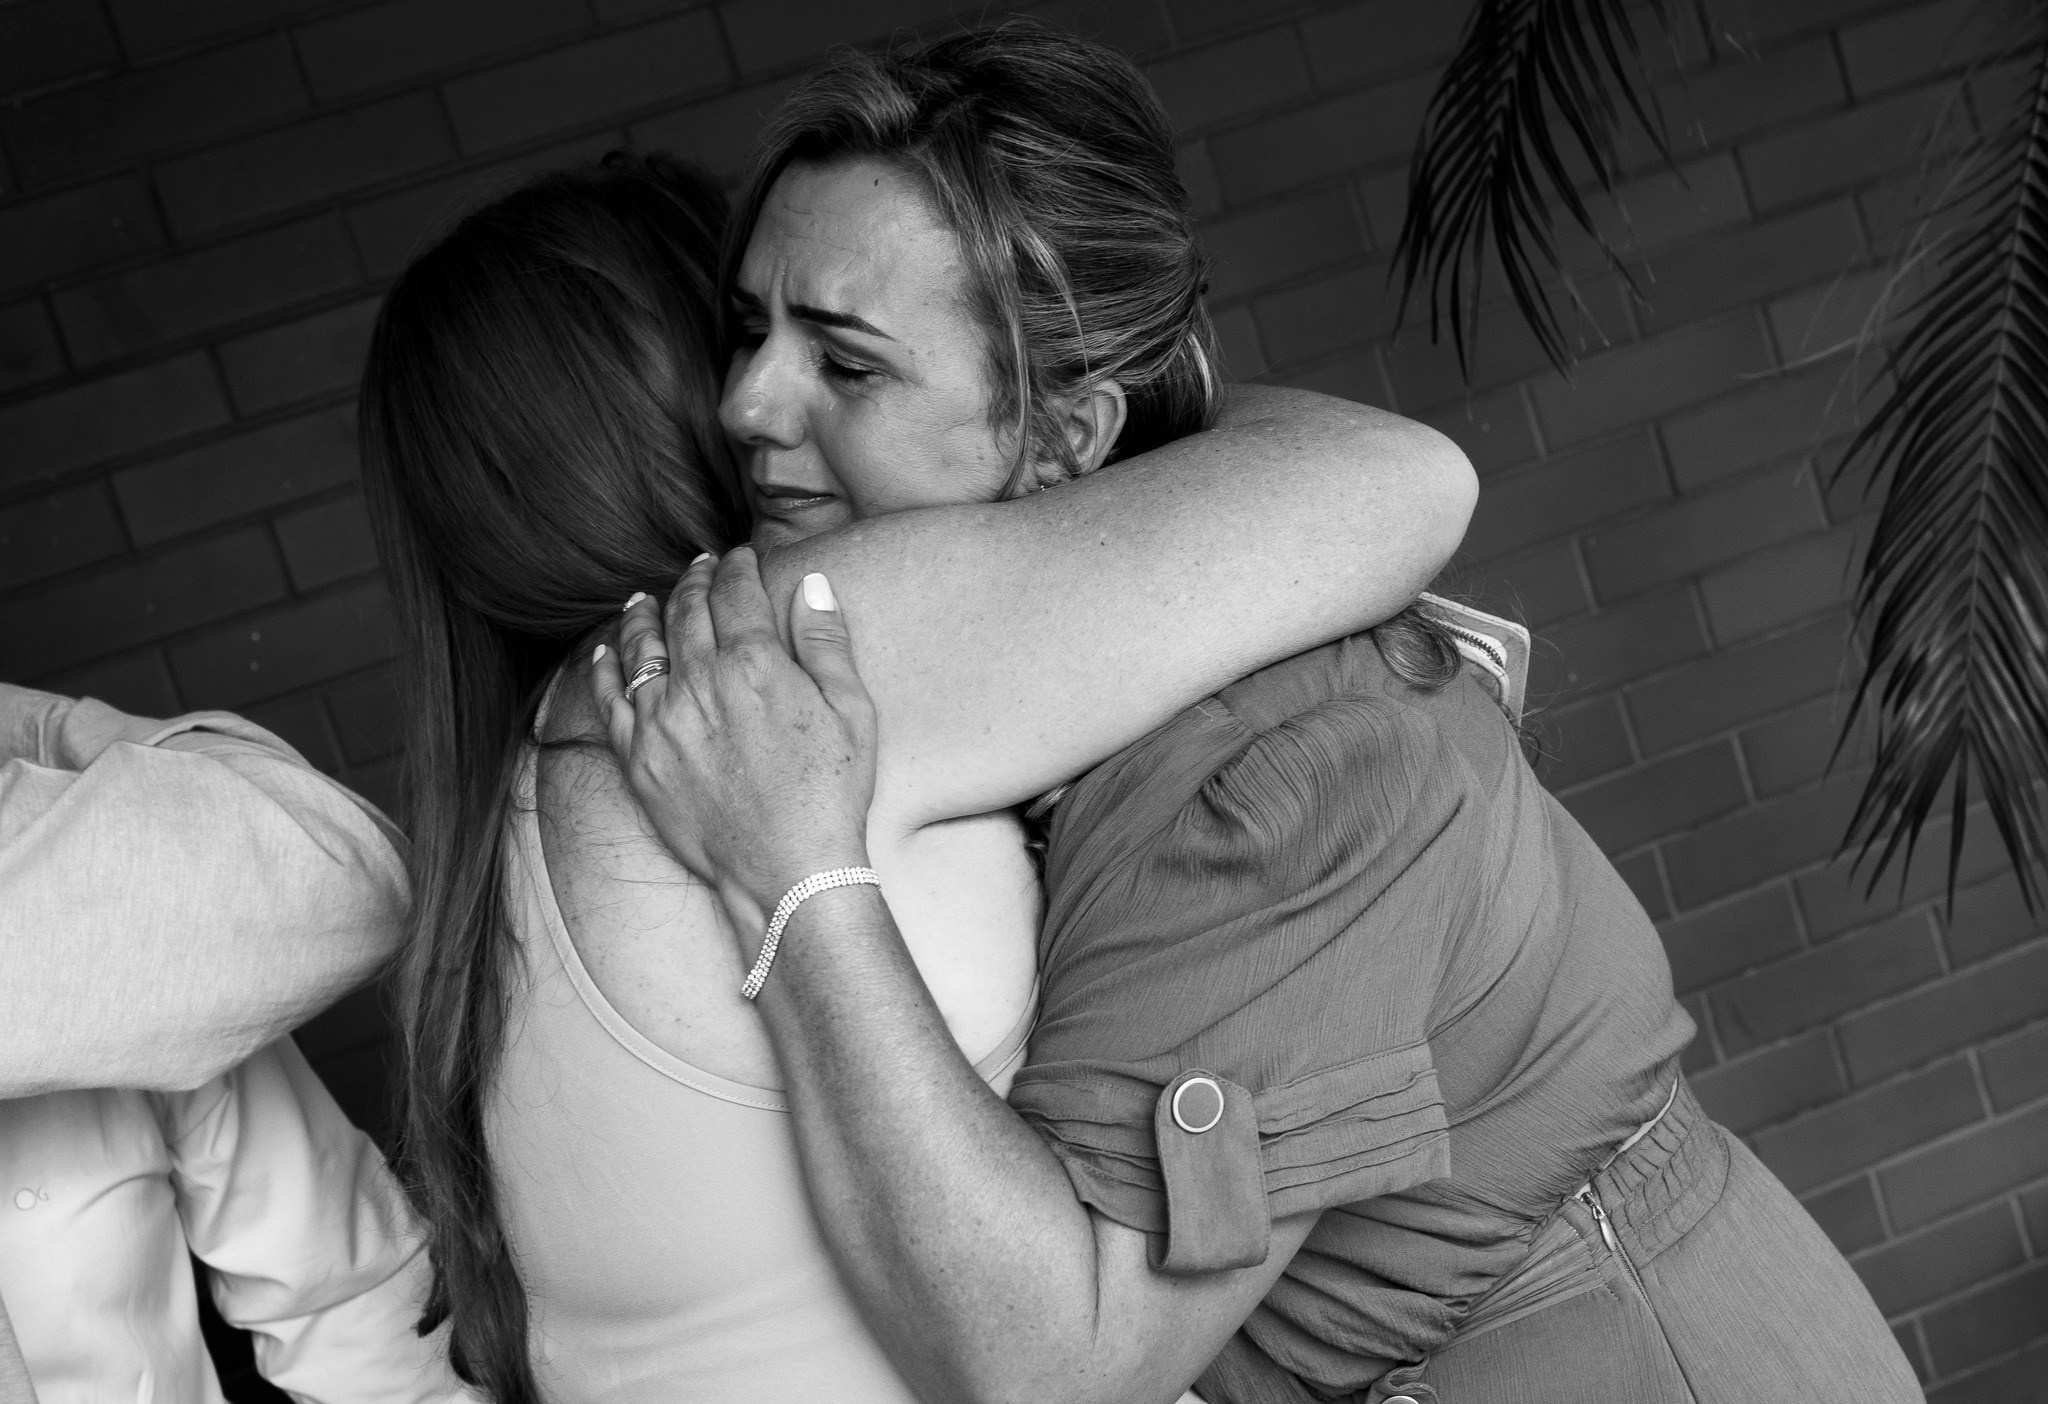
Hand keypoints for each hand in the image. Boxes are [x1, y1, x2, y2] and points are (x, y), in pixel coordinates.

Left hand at [590, 549, 878, 935]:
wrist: (789, 871)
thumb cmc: (831, 793)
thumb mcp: (852, 710)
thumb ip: (827, 642)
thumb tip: (812, 584)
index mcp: (755, 664)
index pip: (736, 593)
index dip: (736, 567)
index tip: (738, 557)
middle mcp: (699, 684)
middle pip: (686, 612)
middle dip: (692, 581)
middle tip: (697, 568)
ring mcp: (661, 721)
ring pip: (641, 648)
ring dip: (643, 614)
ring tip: (644, 599)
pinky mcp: (638, 759)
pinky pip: (609, 701)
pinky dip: (604, 669)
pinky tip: (604, 653)